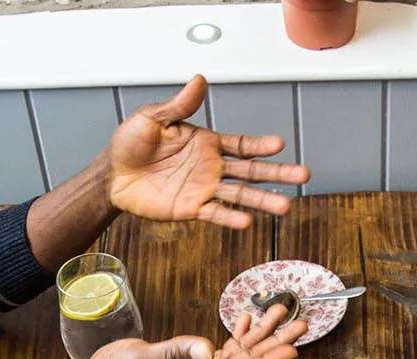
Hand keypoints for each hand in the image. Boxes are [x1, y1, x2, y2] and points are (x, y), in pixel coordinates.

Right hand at [81, 304, 307, 358]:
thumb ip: (175, 353)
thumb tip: (208, 349)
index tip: (293, 351)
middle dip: (276, 344)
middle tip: (301, 325)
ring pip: (239, 354)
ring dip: (262, 335)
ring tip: (282, 313)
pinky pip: (224, 351)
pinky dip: (238, 336)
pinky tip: (246, 320)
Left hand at [109, 75, 312, 228]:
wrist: (112, 176)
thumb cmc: (130, 144)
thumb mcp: (152, 118)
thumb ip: (179, 105)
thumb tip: (200, 80)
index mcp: (207, 142)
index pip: (241, 144)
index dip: (261, 145)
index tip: (280, 144)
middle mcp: (212, 167)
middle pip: (251, 171)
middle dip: (277, 174)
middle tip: (304, 176)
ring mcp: (204, 189)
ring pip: (240, 195)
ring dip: (262, 201)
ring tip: (285, 206)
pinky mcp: (191, 208)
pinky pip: (215, 213)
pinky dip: (230, 218)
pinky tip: (247, 221)